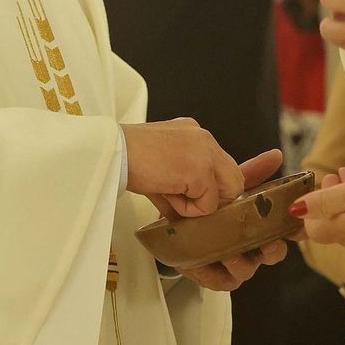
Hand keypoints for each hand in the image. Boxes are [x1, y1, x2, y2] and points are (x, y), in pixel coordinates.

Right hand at [123, 119, 245, 217]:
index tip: (191, 198)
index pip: (222, 166)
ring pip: (228, 191)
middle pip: (234, 179)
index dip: (211, 189)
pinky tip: (165, 194)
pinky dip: (188, 209)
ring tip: (171, 196)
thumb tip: (191, 211)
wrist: (109, 151)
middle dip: (214, 198)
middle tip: (186, 203)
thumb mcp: (160, 168)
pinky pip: (208, 204)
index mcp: (193, 133)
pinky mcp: (200, 170)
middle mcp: (203, 137)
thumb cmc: (124, 158)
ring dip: (201, 204)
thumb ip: (182, 183)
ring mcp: (205, 151)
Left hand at [178, 149, 289, 290]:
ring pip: (246, 270)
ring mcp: (234, 263)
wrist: (175, 214)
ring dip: (239, 262)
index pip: (287, 231)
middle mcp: (252, 247)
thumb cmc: (209, 203)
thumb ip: (253, 173)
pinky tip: (203, 262)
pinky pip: (219, 282)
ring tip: (228, 251)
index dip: (295, 231)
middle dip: (271, 250)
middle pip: (272, 254)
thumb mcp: (229, 185)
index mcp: (262, 226)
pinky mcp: (212, 275)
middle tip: (265, 242)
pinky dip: (212, 274)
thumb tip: (276, 155)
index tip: (296, 226)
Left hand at [296, 166, 344, 251]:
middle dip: (327, 198)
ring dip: (343, 196)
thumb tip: (294, 210)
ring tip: (344, 174)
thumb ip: (321, 202)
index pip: (313, 229)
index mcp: (339, 232)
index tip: (313, 190)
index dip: (309, 211)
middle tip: (329, 177)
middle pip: (331, 221)